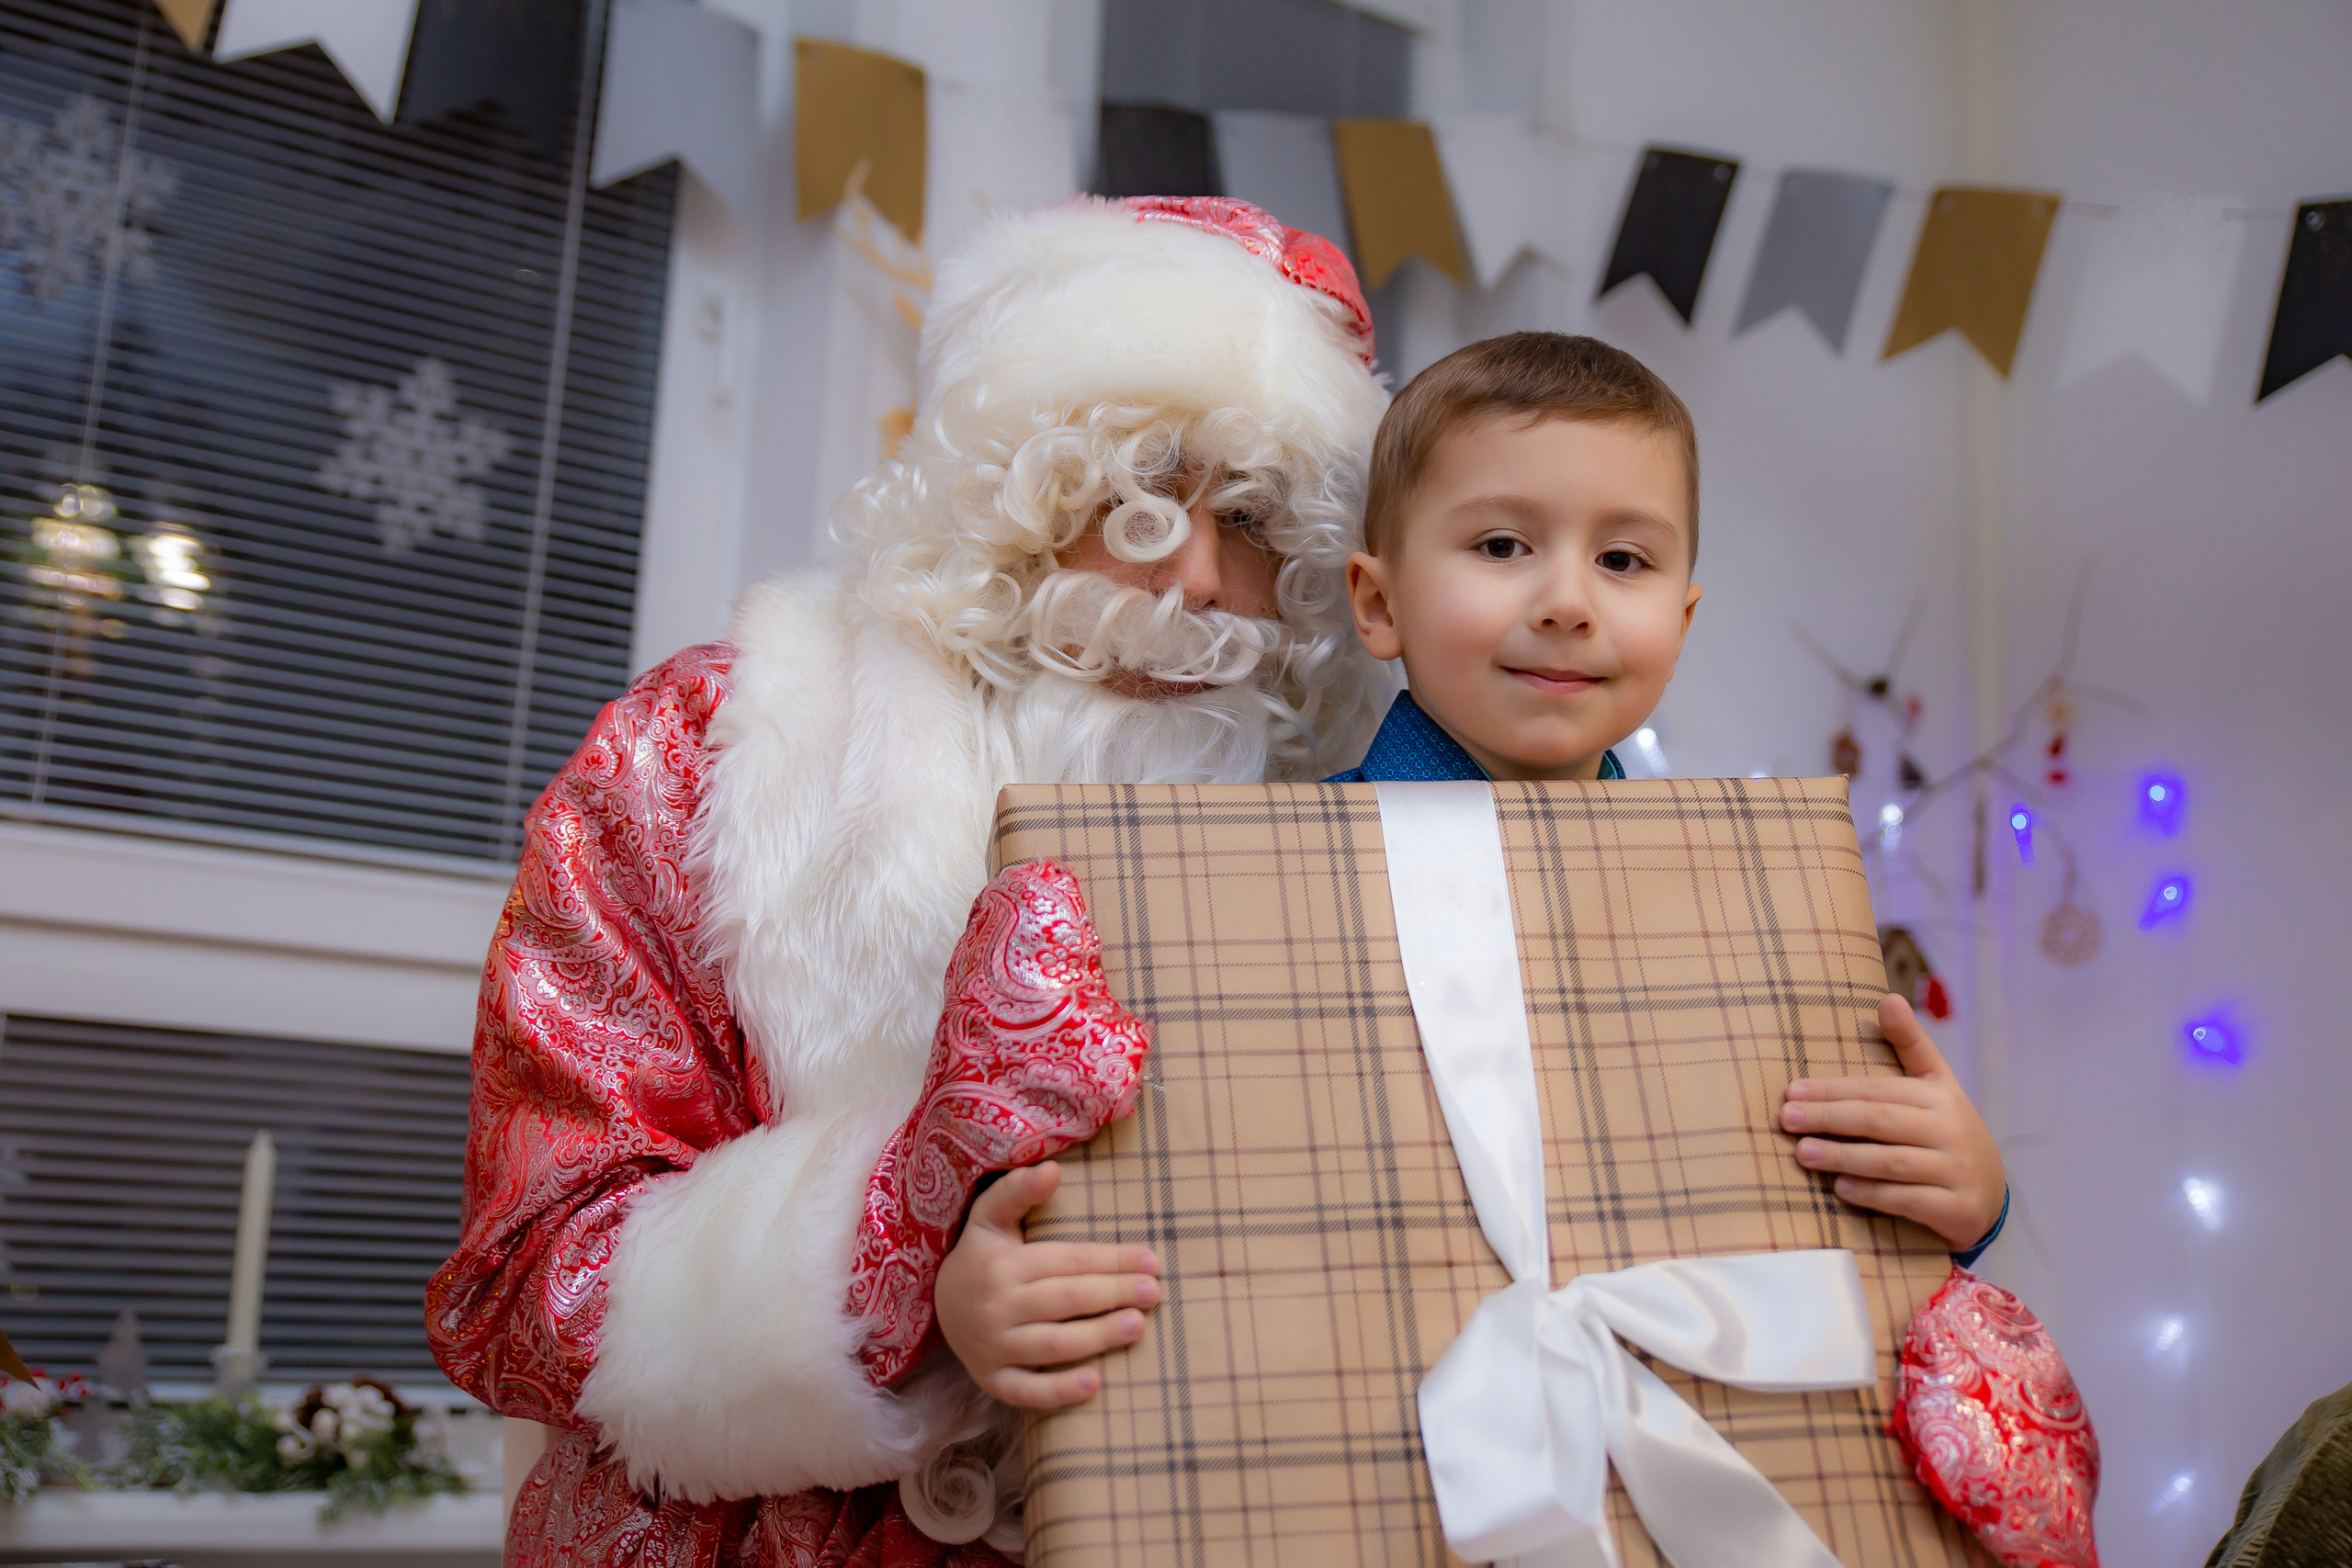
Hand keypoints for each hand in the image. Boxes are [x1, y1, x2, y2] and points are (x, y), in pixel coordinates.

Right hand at [934, 1162, 1160, 1408]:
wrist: (939, 1307)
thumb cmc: (982, 1256)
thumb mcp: (989, 1217)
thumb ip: (1017, 1190)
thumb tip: (1052, 1168)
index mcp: (1003, 1265)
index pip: (1067, 1261)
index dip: (1111, 1260)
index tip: (1151, 1259)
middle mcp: (997, 1307)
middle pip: (1065, 1299)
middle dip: (1113, 1294)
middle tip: (1155, 1292)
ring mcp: (993, 1347)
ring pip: (1052, 1345)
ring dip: (1097, 1337)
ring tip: (1138, 1327)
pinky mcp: (993, 1381)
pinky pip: (1028, 1391)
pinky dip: (1060, 1391)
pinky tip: (1096, 1384)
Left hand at [1781, 995, 2005, 1249]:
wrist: (1989, 1196)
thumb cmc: (1946, 1133)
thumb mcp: (1936, 1086)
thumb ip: (1910, 1045)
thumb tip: (1887, 998)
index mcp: (1940, 1097)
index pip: (1877, 1090)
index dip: (1833, 1090)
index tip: (1791, 1090)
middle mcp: (1951, 1131)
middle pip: (1880, 1121)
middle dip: (1829, 1117)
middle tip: (1786, 1118)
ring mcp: (1957, 1171)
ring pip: (1891, 1162)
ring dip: (1843, 1157)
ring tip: (1803, 1153)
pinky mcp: (1958, 1209)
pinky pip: (1907, 1200)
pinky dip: (1872, 1194)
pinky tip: (1840, 1188)